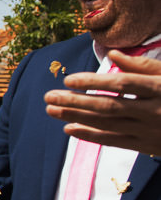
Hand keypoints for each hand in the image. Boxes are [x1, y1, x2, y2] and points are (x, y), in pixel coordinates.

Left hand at [46, 50, 160, 155]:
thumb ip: (145, 66)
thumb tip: (116, 54)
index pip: (122, 83)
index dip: (94, 81)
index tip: (69, 78)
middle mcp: (155, 110)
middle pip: (108, 105)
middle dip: (75, 101)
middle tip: (49, 96)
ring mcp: (150, 130)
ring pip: (108, 124)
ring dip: (76, 117)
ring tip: (51, 110)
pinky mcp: (147, 145)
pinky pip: (114, 140)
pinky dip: (91, 135)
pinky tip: (69, 128)